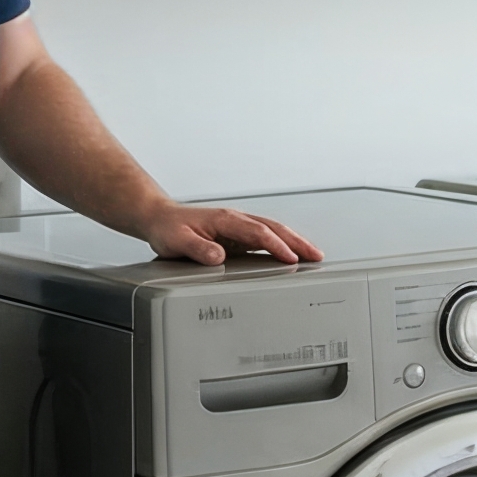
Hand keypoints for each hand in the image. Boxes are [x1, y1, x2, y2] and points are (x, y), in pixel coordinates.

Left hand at [134, 201, 322, 265]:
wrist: (160, 218)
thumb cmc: (168, 229)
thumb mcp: (178, 241)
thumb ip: (198, 248)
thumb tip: (218, 256)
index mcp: (225, 220)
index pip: (258, 232)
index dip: (277, 246)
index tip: (292, 258)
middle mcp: (235, 220)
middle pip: (274, 228)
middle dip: (297, 242)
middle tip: (316, 255)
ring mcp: (238, 227)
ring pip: (273, 231)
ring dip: (294, 242)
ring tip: (312, 255)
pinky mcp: (236, 235)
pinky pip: (265, 238)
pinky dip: (282, 245)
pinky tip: (290, 255)